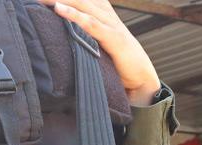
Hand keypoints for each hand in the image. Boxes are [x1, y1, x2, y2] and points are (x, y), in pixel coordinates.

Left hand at [42, 0, 160, 104]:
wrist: (143, 81)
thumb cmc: (120, 66)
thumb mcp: (100, 46)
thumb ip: (85, 37)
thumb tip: (61, 37)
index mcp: (104, 14)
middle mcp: (107, 15)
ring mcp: (112, 25)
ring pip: (83, 4)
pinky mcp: (115, 39)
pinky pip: (91, 24)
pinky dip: (75, 15)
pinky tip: (58, 9)